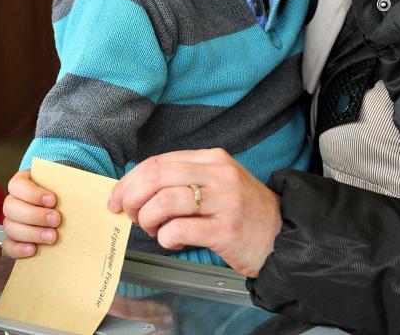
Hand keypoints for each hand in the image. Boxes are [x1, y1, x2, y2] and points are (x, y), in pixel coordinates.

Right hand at [1, 169, 60, 258]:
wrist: (67, 211)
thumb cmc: (66, 194)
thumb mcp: (67, 186)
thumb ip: (69, 188)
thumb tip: (85, 194)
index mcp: (22, 184)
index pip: (16, 186)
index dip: (32, 193)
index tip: (53, 200)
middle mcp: (13, 202)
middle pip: (11, 207)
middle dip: (34, 215)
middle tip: (56, 220)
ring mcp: (12, 222)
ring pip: (10, 227)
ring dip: (32, 233)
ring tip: (52, 237)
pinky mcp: (13, 240)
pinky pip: (9, 246)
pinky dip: (19, 249)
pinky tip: (33, 250)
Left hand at [108, 149, 280, 276]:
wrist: (283, 236)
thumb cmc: (244, 212)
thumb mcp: (218, 183)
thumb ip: (183, 180)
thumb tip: (136, 189)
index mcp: (212, 158)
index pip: (158, 161)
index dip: (129, 181)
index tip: (116, 198)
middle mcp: (218, 174)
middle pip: (156, 176)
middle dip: (131, 198)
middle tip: (128, 215)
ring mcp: (224, 201)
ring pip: (163, 202)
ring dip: (147, 219)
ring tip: (154, 230)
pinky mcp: (226, 229)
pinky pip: (178, 230)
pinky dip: (166, 238)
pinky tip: (174, 242)